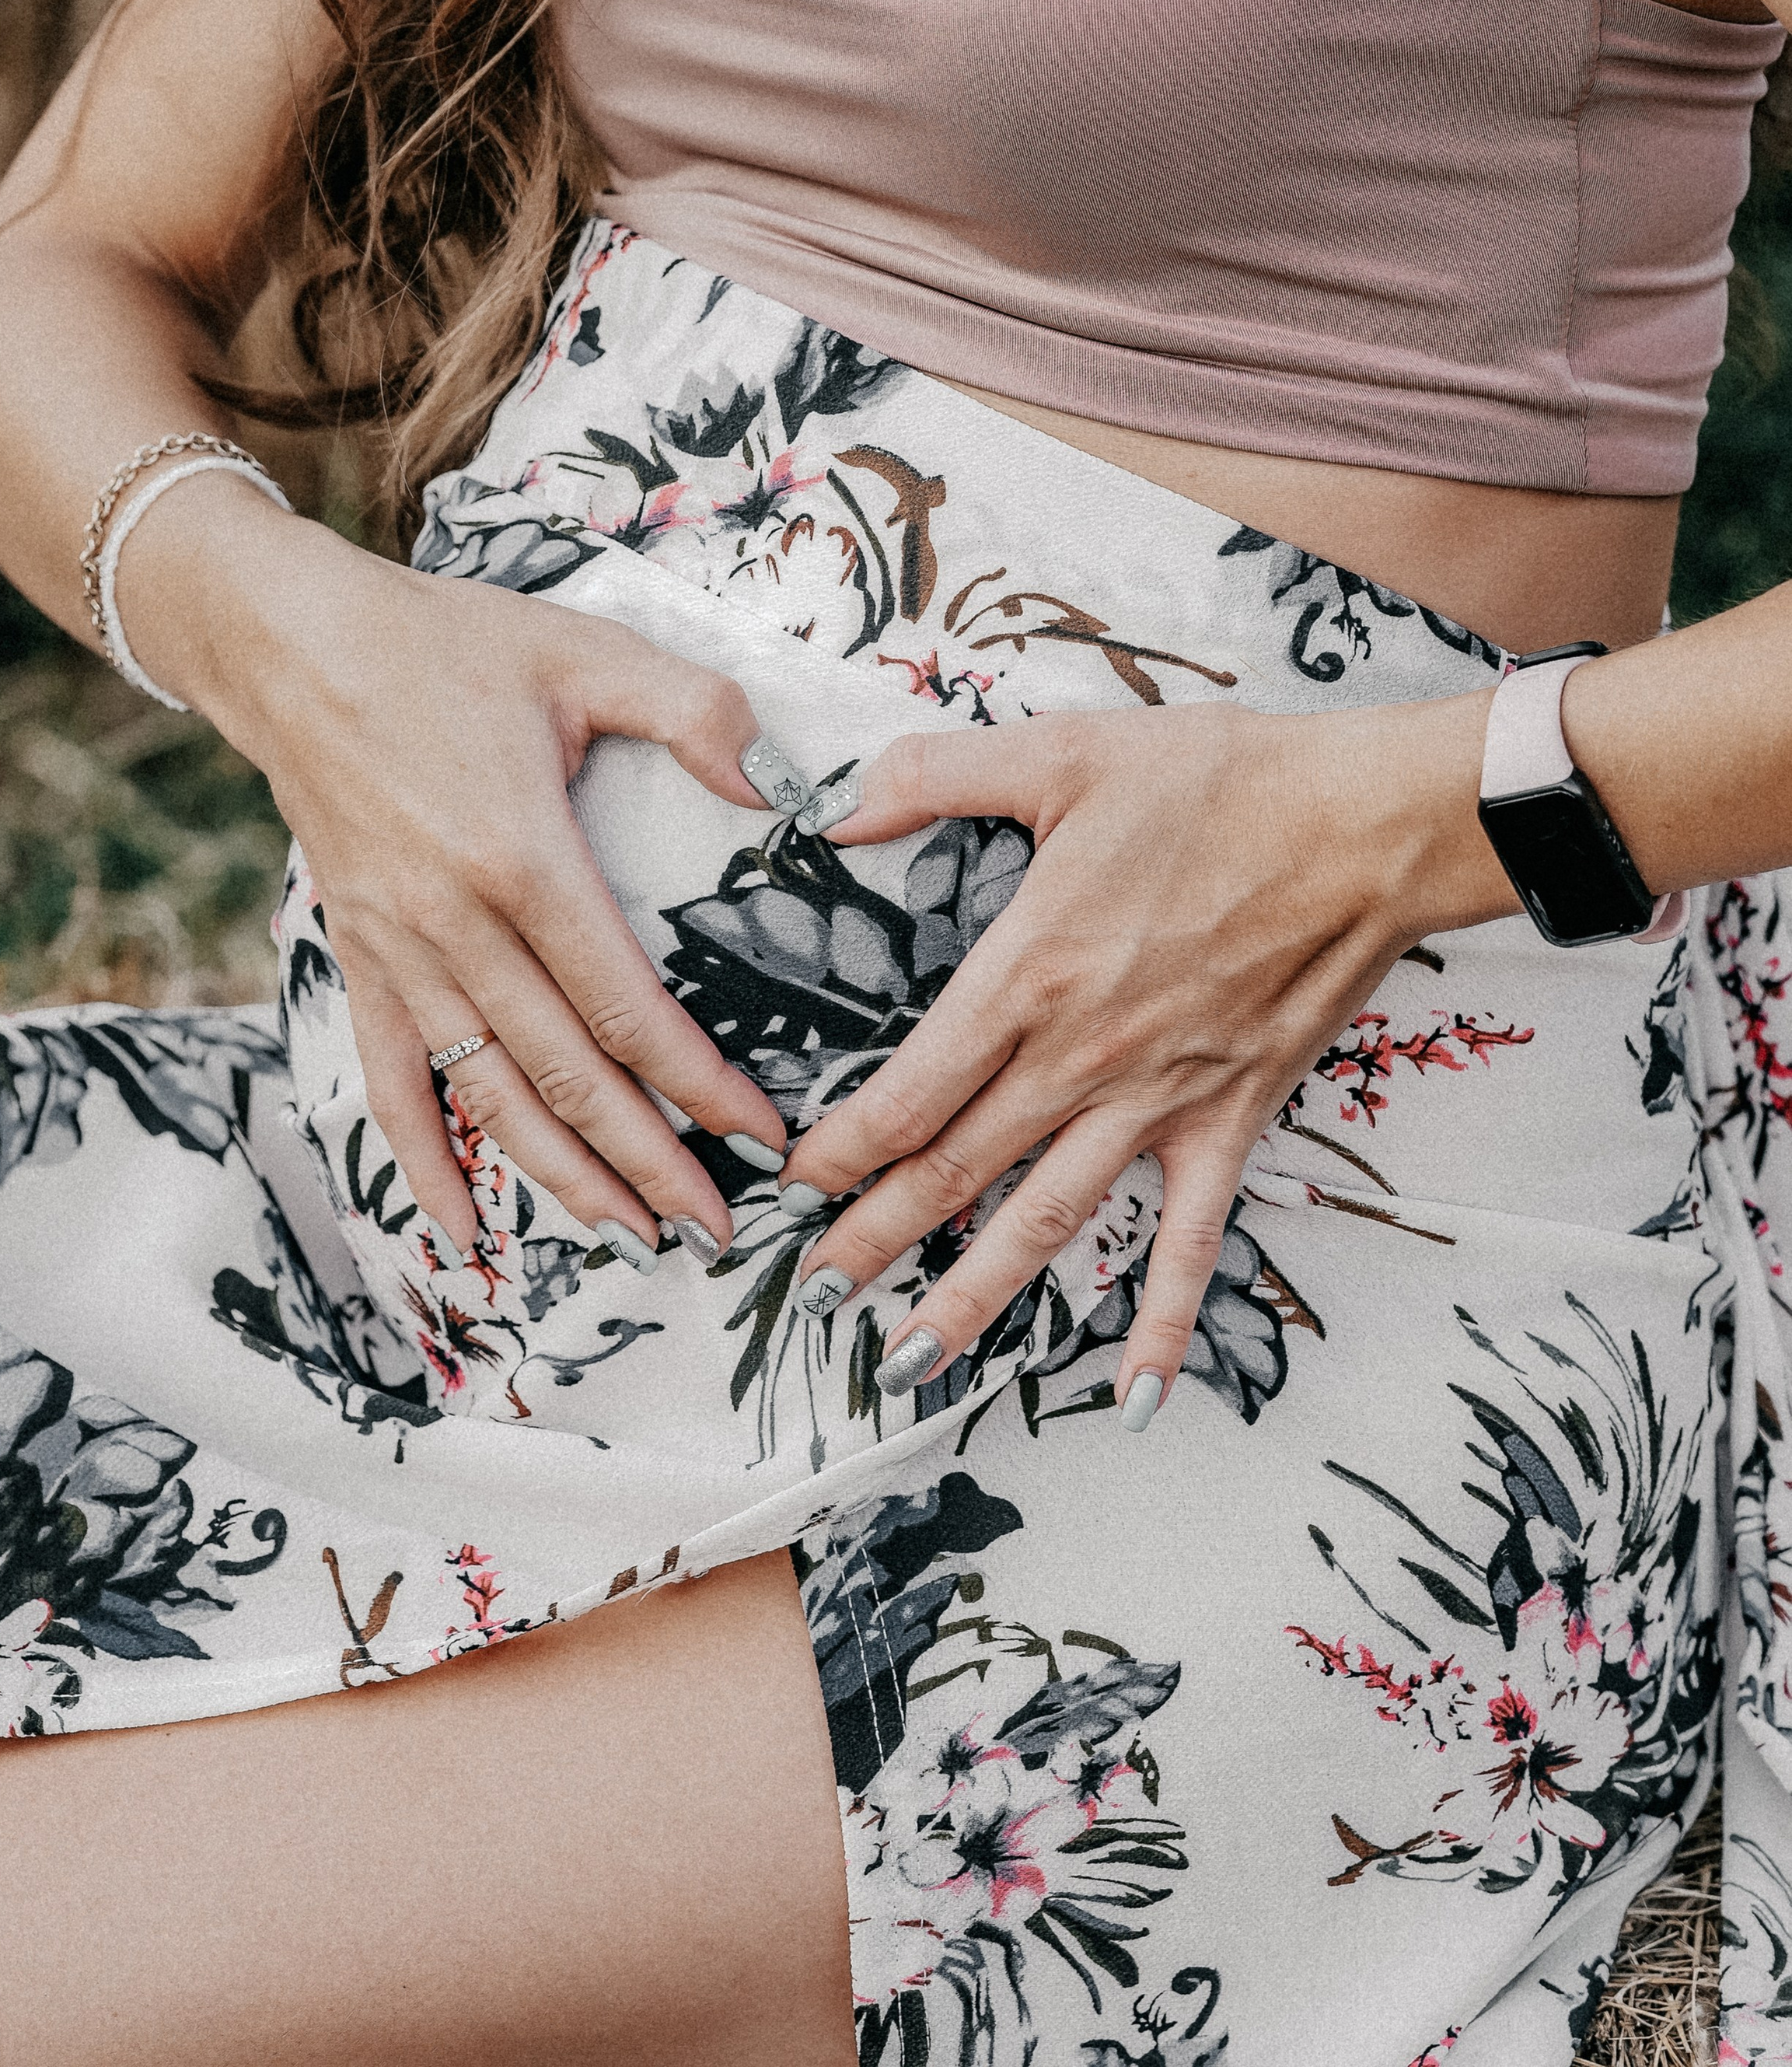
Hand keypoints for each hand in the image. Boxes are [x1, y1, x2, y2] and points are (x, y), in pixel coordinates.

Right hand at [125, 496, 787, 1265]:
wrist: (296, 647)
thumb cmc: (449, 644)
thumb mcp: (586, 650)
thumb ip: (695, 711)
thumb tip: (780, 786)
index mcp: (522, 858)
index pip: (626, 1007)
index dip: (698, 1084)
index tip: (762, 1137)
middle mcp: (455, 925)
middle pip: (566, 1076)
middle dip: (647, 1163)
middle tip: (716, 1231)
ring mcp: (400, 952)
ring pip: (489, 1098)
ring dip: (561, 1179)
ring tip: (633, 1238)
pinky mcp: (359, 958)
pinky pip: (392, 1085)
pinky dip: (426, 1166)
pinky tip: (464, 1235)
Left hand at [778, 693, 1505, 1418]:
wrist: (1364, 825)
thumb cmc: (1221, 782)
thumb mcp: (1060, 754)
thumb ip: (935, 776)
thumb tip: (835, 803)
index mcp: (1027, 975)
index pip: (908, 1091)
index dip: (840, 1150)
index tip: (790, 1189)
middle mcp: (1080, 1057)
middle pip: (953, 1171)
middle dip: (871, 1240)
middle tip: (807, 1299)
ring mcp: (1157, 1101)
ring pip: (1046, 1222)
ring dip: (974, 1296)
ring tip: (912, 1360)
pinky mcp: (1230, 1120)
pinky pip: (1189, 1243)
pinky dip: (1162, 1324)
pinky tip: (1136, 1400)